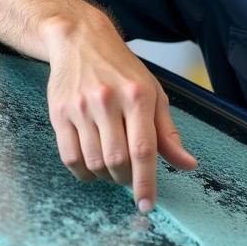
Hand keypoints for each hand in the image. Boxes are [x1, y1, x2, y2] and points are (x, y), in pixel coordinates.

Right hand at [43, 17, 197, 211]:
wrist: (81, 41)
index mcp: (138, 97)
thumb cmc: (122, 70)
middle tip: (129, 177)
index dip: (145, 182)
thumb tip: (188, 165)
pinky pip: (69, 157)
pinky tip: (91, 168)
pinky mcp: (59, 113)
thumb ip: (168, 133)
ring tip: (112, 169)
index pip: (143, 150)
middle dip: (125, 180)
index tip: (147, 204)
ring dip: (104, 176)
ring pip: (93, 162)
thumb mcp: (154, 94)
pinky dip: (83, 172)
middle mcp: (108, 101)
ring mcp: (80, 107)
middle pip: (117, 160)